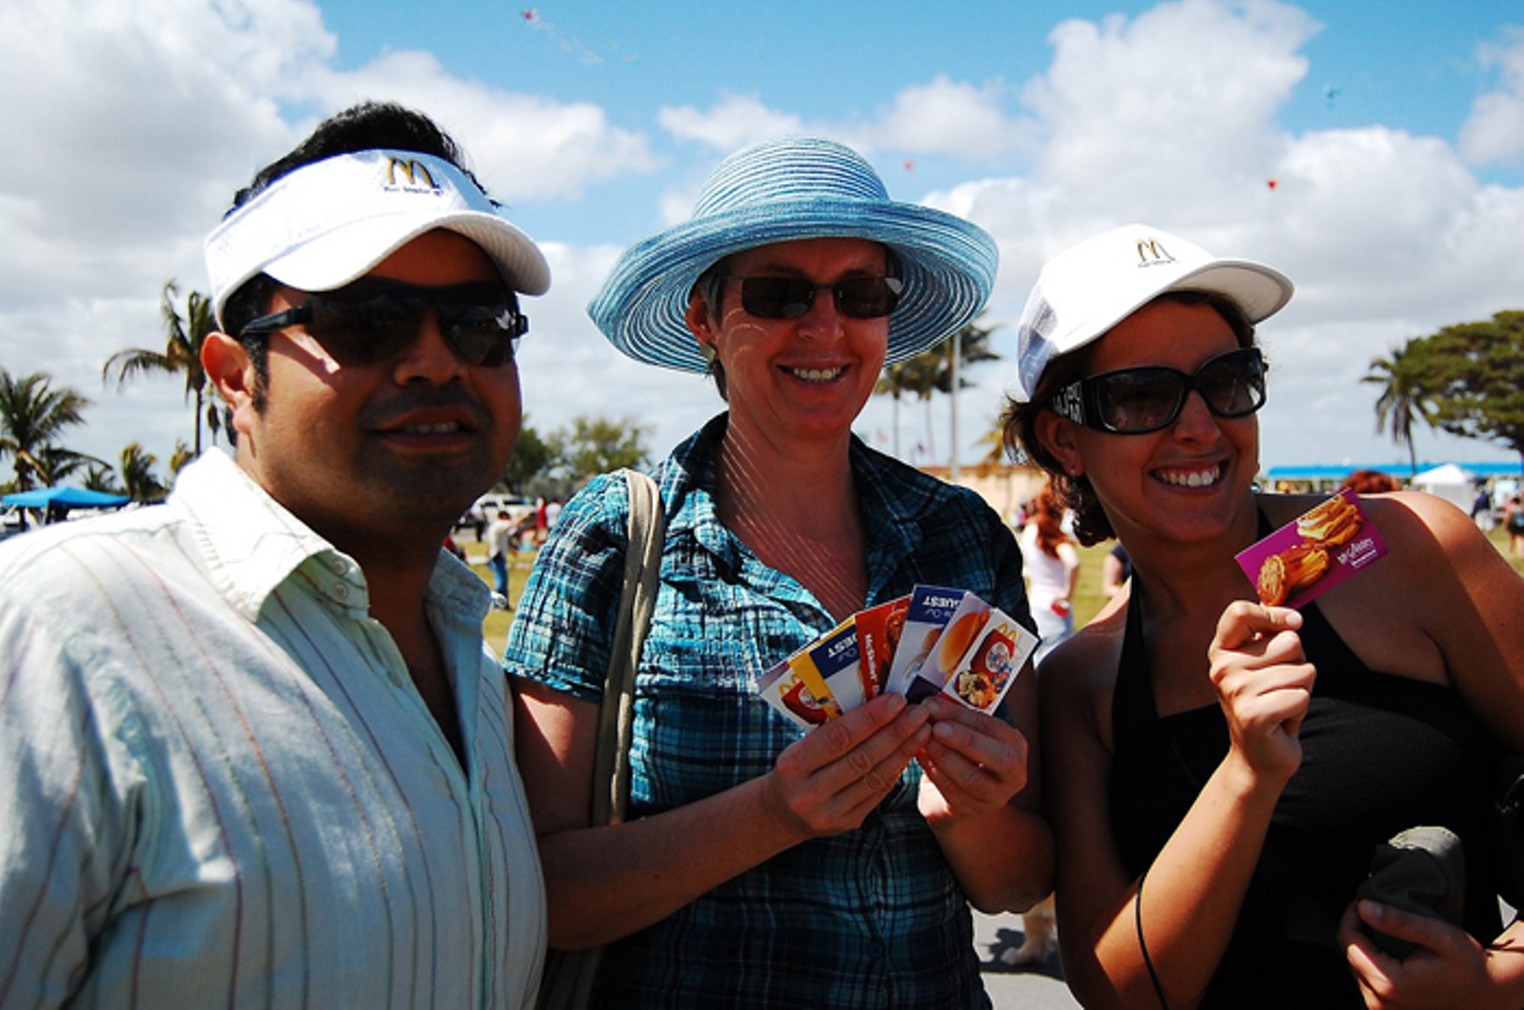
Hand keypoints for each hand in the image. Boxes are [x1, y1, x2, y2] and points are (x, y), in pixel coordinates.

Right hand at [761, 692, 931, 840]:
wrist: (781, 813)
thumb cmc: (795, 768)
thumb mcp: (799, 746)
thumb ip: (829, 730)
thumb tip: (875, 701)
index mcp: (793, 765)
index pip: (839, 737)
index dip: (871, 718)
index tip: (897, 700)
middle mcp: (810, 792)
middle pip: (862, 757)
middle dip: (896, 732)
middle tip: (919, 711)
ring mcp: (829, 812)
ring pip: (875, 777)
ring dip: (903, 750)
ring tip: (922, 729)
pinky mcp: (847, 823)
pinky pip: (878, 792)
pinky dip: (896, 770)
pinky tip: (909, 752)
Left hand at [914, 696, 1028, 822]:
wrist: (961, 794)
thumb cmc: (964, 754)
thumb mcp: (966, 733)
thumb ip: (954, 719)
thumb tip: (930, 704)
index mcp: (1014, 745)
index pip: (991, 727)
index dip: (960, 715)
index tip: (933, 705)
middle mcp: (1012, 773)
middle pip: (998, 758)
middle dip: (965, 740)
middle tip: (936, 728)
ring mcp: (993, 796)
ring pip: (972, 778)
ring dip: (944, 757)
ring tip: (923, 740)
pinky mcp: (970, 810)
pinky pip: (951, 791)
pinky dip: (933, 771)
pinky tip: (918, 756)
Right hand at [1208, 601, 1314, 784]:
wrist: (1259, 756)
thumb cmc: (1269, 703)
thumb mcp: (1266, 663)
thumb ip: (1273, 635)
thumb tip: (1293, 617)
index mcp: (1222, 650)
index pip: (1240, 612)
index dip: (1275, 614)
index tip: (1295, 623)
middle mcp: (1222, 668)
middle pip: (1289, 642)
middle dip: (1298, 664)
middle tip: (1280, 687)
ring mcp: (1235, 691)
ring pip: (1301, 671)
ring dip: (1301, 689)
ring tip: (1281, 704)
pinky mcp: (1251, 714)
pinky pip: (1300, 695)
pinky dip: (1300, 708)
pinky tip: (1282, 720)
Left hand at [1338, 899, 1504, 1008]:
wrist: (1487, 995)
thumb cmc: (1468, 965)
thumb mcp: (1439, 935)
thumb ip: (1400, 922)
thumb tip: (1364, 908)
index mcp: (1390, 982)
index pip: (1348, 942)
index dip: (1351, 916)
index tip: (1363, 902)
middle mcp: (1381, 1001)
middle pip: (1350, 956)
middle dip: (1357, 931)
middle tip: (1373, 912)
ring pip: (1356, 969)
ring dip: (1364, 948)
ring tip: (1382, 932)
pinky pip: (1366, 983)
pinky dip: (1372, 964)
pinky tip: (1387, 953)